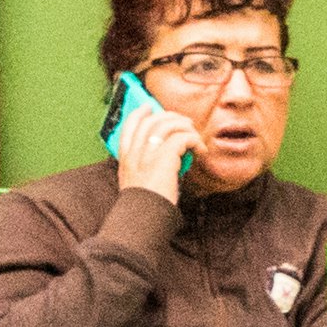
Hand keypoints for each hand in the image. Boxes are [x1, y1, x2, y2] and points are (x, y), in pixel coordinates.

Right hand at [113, 92, 203, 207]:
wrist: (143, 219)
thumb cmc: (144, 205)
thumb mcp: (136, 183)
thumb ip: (143, 167)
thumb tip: (166, 156)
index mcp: (125, 158)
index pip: (129, 126)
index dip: (140, 113)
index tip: (149, 107)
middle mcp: (135, 152)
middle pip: (151, 121)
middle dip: (170, 116)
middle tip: (184, 122)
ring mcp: (148, 153)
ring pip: (168, 124)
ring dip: (185, 127)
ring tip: (195, 135)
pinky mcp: (164, 157)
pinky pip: (183, 137)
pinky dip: (195, 140)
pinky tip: (200, 150)